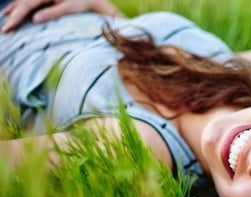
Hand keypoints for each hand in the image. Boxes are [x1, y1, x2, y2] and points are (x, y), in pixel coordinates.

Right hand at [1, 0, 121, 32]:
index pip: (62, 6)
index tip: (36, 20)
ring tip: (5, 28)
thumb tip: (126, 28)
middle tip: (10, 28)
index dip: (49, 13)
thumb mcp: (107, 12)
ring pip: (26, 2)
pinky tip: (5, 16)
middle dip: (21, 15)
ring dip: (13, 14)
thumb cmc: (98, 4)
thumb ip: (115, 20)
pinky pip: (25, 2)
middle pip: (35, 2)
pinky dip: (14, 9)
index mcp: (75, 0)